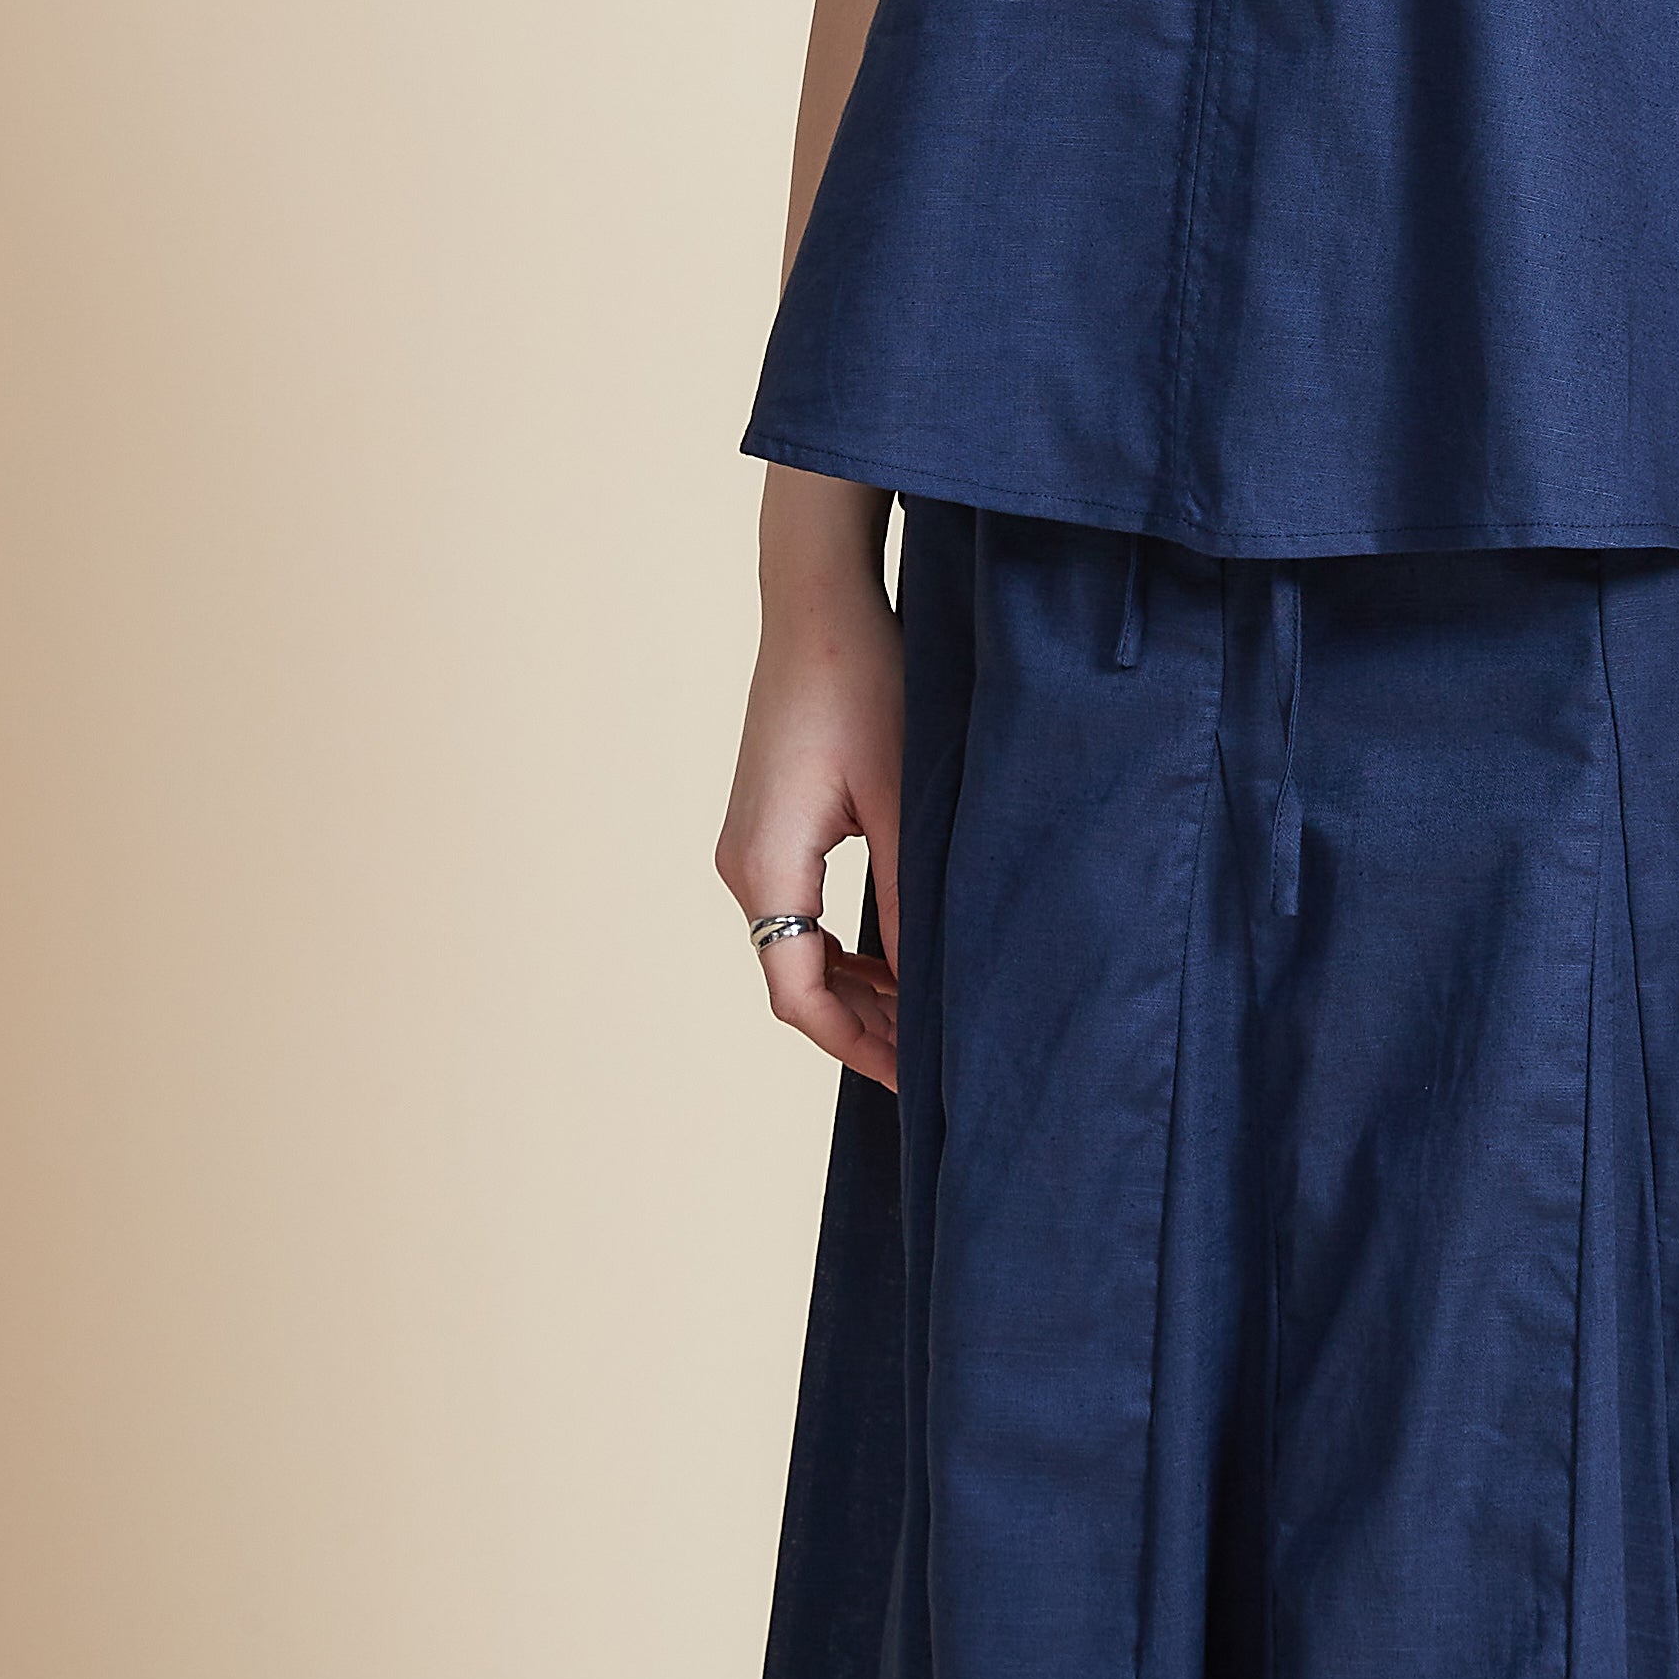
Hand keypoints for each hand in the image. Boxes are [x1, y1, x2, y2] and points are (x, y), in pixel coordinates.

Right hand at [714, 500, 905, 1091]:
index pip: (800, 998)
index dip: (861, 1047)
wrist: (818, 599)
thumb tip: (930, 990)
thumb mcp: (903, 801)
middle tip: (937, 1057)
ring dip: (857, 984)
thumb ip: (912, 901)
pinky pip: (799, 908)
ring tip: (926, 1013)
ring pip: (797, 947)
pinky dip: (843, 943)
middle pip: (794, 980)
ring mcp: (748, 842)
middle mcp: (741, 863)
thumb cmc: (865, 685)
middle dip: (864, 1025)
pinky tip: (897, 952)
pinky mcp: (766, 820)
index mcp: (766, 868)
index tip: (921, 1079)